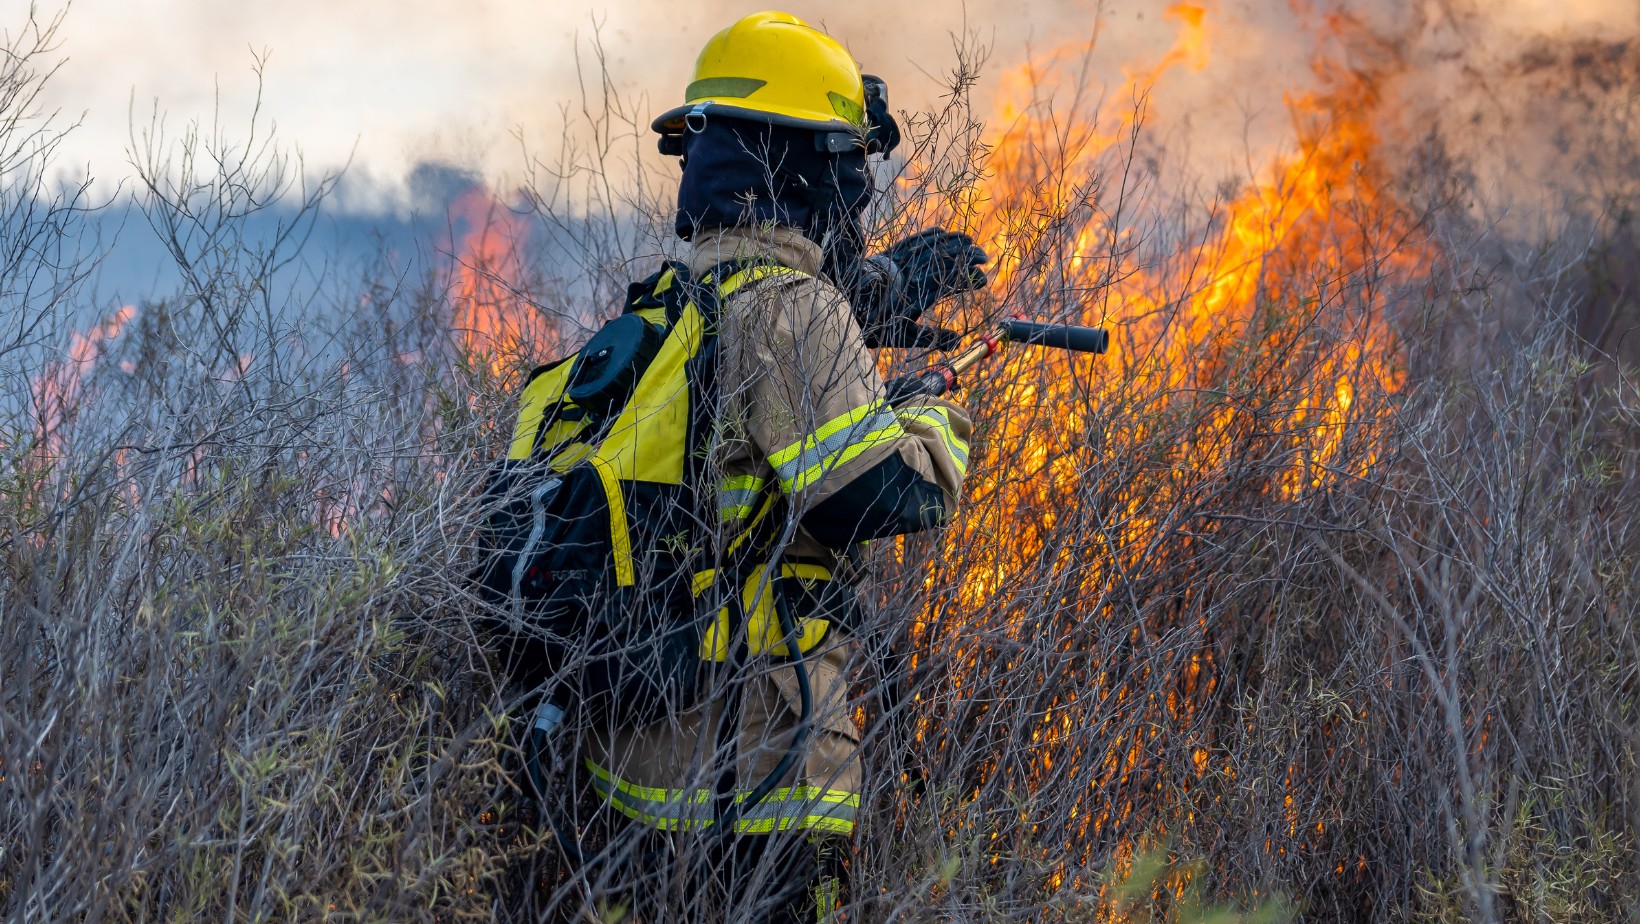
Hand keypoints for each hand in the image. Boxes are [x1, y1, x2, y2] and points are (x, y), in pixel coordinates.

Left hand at [849, 229, 987, 348]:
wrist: (847, 306)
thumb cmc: (876, 325)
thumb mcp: (905, 335)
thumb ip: (932, 337)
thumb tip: (957, 342)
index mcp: (919, 292)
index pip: (951, 280)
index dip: (969, 279)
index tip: (983, 281)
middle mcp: (913, 273)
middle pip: (947, 258)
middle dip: (968, 256)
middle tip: (985, 258)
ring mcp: (902, 260)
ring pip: (933, 245)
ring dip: (953, 241)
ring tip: (971, 242)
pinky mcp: (890, 253)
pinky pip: (914, 239)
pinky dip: (930, 234)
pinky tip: (941, 232)